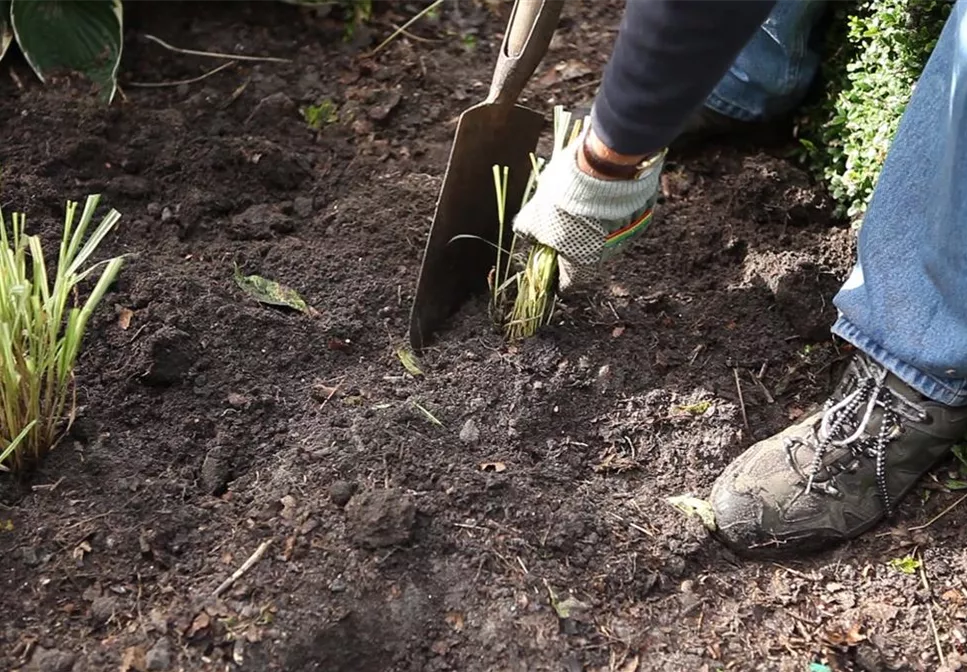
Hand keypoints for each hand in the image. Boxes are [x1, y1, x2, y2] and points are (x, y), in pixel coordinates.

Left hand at [512, 126, 664, 287]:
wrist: (604, 170)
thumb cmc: (565, 200)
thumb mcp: (535, 214)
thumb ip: (528, 230)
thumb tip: (525, 234)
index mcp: (580, 266)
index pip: (567, 284)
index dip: (555, 275)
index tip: (549, 261)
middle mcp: (607, 258)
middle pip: (587, 257)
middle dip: (574, 241)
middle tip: (562, 220)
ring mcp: (628, 237)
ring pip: (606, 235)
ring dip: (594, 222)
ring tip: (582, 198)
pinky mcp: (641, 215)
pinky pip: (623, 216)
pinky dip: (612, 207)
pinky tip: (601, 190)